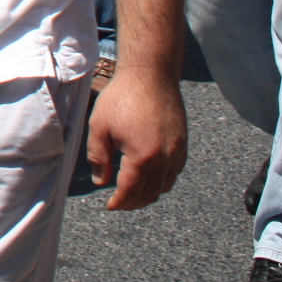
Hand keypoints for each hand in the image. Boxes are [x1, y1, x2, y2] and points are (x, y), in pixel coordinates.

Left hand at [86, 63, 187, 208]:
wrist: (150, 75)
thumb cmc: (122, 97)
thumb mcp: (99, 127)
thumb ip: (98, 157)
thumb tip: (100, 182)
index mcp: (142, 157)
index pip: (130, 191)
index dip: (119, 202)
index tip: (109, 206)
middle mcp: (164, 159)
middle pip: (150, 193)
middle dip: (134, 202)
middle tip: (120, 202)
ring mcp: (177, 152)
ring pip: (166, 185)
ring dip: (150, 194)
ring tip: (134, 192)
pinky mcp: (183, 143)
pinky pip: (175, 172)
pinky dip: (163, 180)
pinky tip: (151, 175)